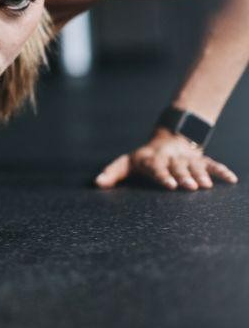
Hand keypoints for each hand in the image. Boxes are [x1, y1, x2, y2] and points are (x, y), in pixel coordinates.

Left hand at [94, 129, 238, 189]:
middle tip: (190, 187)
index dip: (163, 176)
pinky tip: (231, 179)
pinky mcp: (200, 160)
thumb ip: (112, 174)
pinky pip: (212, 164)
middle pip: (178, 168)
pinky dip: (221, 171)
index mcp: (152, 160)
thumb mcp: (125, 163)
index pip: (157, 168)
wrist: (168, 140)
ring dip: (201, 175)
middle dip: (184, 176)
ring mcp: (186, 159)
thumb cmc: (143, 159)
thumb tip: (97, 184)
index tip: (169, 185)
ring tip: (206, 186)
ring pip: (195, 167)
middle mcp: (171, 159)